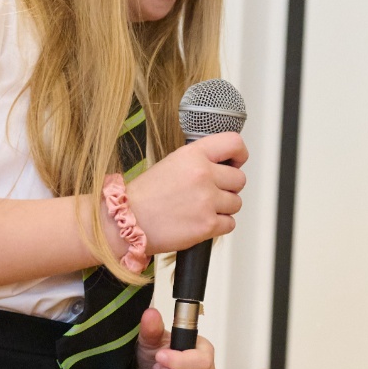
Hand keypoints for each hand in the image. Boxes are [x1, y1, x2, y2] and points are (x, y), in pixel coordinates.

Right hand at [124, 132, 246, 253]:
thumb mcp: (172, 163)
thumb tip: (226, 166)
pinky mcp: (207, 225)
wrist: (128, 221)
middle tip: (209, 193)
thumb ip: (200, 161)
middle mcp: (203, 175)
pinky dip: (218, 225)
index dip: (239, 154)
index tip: (236, 162)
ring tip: (200, 209)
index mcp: (193, 155)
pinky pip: (230, 223)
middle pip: (239, 179)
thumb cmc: (145, 196)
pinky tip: (200, 222)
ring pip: (236, 203)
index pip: (234, 143)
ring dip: (223, 208)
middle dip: (228, 188)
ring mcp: (207, 200)